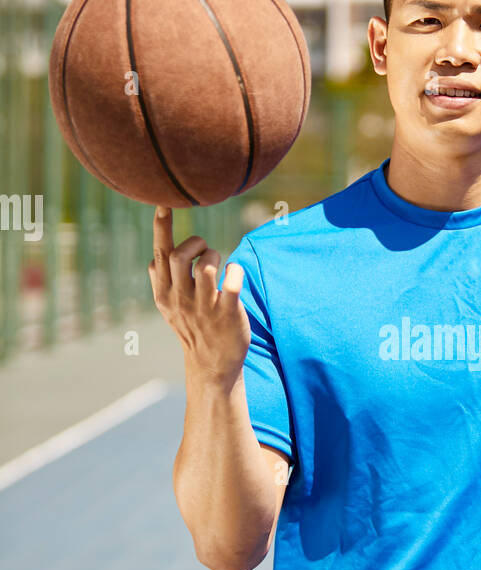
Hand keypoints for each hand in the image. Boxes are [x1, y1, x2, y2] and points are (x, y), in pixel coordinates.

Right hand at [148, 206, 249, 387]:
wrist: (211, 366)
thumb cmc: (192, 328)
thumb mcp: (168, 307)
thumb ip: (162, 281)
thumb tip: (155, 257)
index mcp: (164, 293)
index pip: (159, 254)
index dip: (161, 227)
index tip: (164, 203)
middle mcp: (181, 299)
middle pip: (177, 256)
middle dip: (194, 242)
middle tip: (204, 249)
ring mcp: (204, 307)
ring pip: (205, 267)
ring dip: (215, 255)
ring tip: (220, 263)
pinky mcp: (227, 314)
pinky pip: (231, 284)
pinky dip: (235, 271)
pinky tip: (235, 274)